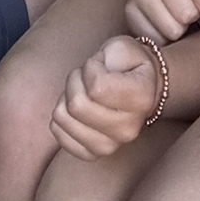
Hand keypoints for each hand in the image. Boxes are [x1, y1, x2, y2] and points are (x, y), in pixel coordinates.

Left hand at [50, 34, 163, 159]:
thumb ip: (111, 55)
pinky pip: (58, 134)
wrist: (141, 90)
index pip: (96, 87)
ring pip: (63, 119)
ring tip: (82, 90)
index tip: (99, 63)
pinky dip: (61, 116)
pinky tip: (77, 109)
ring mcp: (111, 146)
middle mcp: (128, 129)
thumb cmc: (129, 64)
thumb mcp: (125, 46)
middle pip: (76, 106)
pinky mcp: (92, 154)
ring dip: (66, 97)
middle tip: (86, 75)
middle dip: (74, 80)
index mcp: (141, 100)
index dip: (90, 67)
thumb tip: (92, 77)